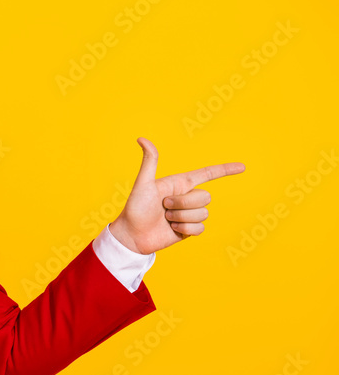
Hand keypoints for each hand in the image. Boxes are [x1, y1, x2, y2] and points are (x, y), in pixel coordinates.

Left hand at [109, 138, 244, 254]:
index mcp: (180, 183)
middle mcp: (187, 197)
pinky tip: (172, 229)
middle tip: (164, 206)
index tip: (243, 167)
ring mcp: (188, 213)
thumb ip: (149, 162)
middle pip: (205, 196)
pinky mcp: (189, 229)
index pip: (207, 174)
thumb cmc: (135, 208)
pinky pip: (200, 228)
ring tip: (165, 218)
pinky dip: (186, 229)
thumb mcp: (143, 184)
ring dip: (182, 217)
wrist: (132, 235)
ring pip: (203, 213)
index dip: (225, 170)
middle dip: (183, 203)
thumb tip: (142, 138)